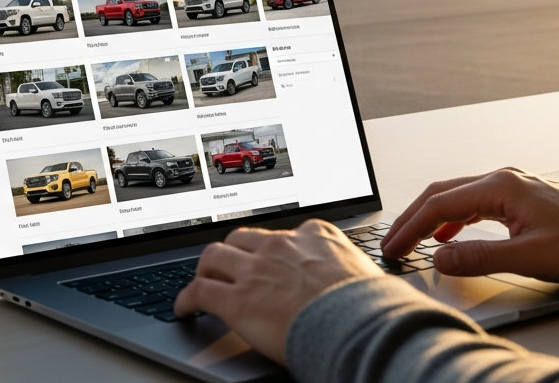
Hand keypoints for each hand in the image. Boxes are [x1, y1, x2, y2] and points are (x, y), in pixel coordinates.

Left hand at [173, 220, 379, 364]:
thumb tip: (374, 293)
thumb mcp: (367, 278)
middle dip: (233, 252)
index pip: (285, 232)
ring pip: (214, 257)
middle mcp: (281, 245)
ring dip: (205, 270)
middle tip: (229, 266)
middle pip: (242, 238)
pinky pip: (199, 291)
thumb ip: (355, 275)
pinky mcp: (237, 298)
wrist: (361, 325)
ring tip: (202, 281)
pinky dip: (186, 299)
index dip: (272, 247)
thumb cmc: (372, 309)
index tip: (270, 256)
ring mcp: (256, 269)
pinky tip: (184, 309)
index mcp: (315, 236)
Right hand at [381, 168, 558, 282]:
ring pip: (456, 196)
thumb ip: (480, 257)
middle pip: (442, 194)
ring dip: (430, 218)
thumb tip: (441, 257)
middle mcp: (503, 179)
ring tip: (412, 240)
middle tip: (392, 244)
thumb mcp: (530, 257)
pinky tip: (449, 236)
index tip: (394, 248)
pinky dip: (452, 218)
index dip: (411, 228)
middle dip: (412, 219)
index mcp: (501, 186)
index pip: (440, 204)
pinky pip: (473, 203)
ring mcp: (511, 187)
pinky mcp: (519, 199)